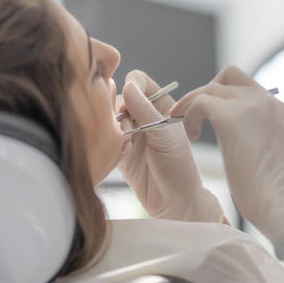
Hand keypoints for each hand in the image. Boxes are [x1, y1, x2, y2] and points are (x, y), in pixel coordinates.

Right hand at [118, 70, 223, 222]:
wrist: (173, 201)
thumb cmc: (178, 166)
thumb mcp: (165, 135)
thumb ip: (145, 110)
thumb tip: (127, 86)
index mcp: (161, 104)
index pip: (139, 81)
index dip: (131, 87)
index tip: (129, 102)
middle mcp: (144, 114)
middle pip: (119, 96)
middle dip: (120, 110)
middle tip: (128, 128)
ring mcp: (130, 131)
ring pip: (109, 116)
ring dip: (115, 128)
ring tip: (128, 145)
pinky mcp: (118, 147)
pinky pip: (105, 135)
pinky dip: (111, 142)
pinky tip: (123, 155)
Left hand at [170, 66, 283, 267]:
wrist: (280, 202)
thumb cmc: (271, 191)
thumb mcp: (266, 151)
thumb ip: (255, 133)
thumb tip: (236, 136)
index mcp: (277, 108)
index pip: (245, 84)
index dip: (223, 95)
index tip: (208, 116)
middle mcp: (266, 100)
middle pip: (228, 76)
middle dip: (205, 93)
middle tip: (194, 118)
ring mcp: (251, 105)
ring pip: (210, 87)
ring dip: (192, 104)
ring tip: (188, 130)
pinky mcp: (232, 117)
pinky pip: (200, 102)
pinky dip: (188, 115)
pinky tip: (191, 136)